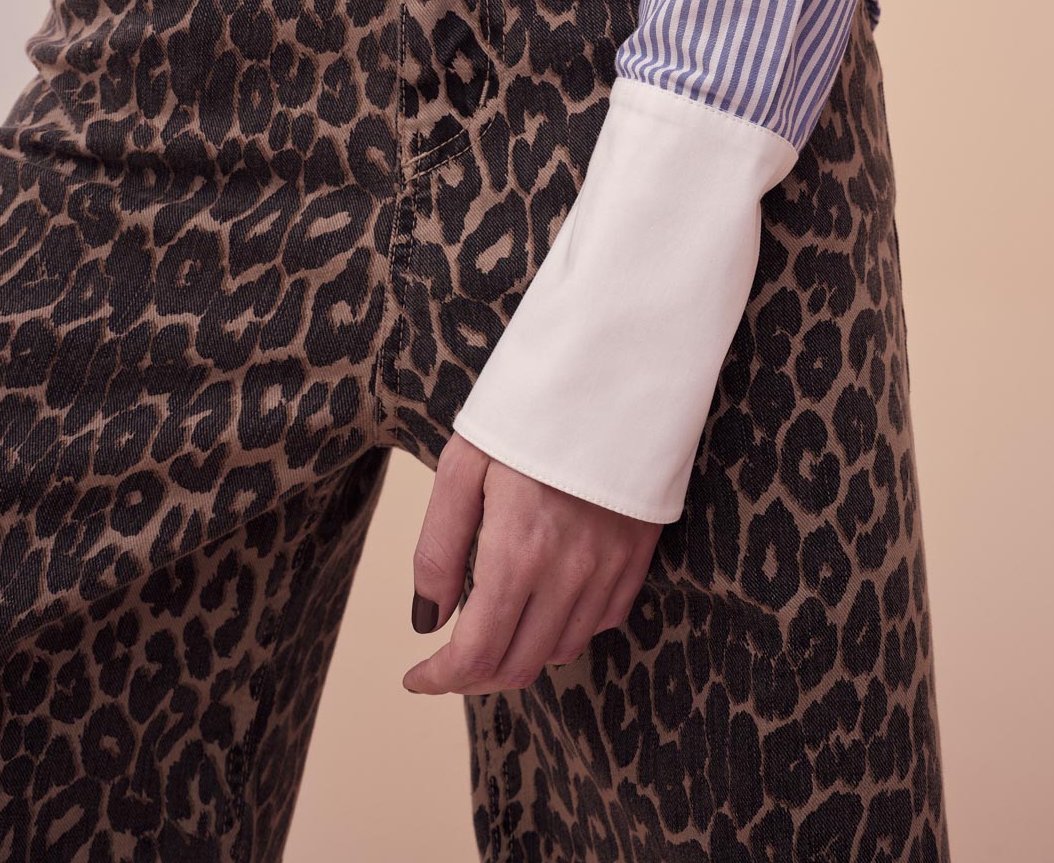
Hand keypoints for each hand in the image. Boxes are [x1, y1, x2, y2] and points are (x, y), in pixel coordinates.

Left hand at [403, 432, 661, 695]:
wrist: (612, 373)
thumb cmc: (527, 413)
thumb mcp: (461, 466)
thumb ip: (438, 549)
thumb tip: (427, 620)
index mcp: (517, 552)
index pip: (476, 654)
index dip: (440, 678)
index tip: (417, 676)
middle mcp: (568, 573)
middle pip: (518, 665)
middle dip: (474, 674)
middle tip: (447, 658)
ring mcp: (609, 568)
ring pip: (560, 651)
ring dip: (519, 653)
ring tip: (493, 626)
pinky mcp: (636, 556)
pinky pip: (600, 621)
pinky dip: (566, 628)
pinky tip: (544, 600)